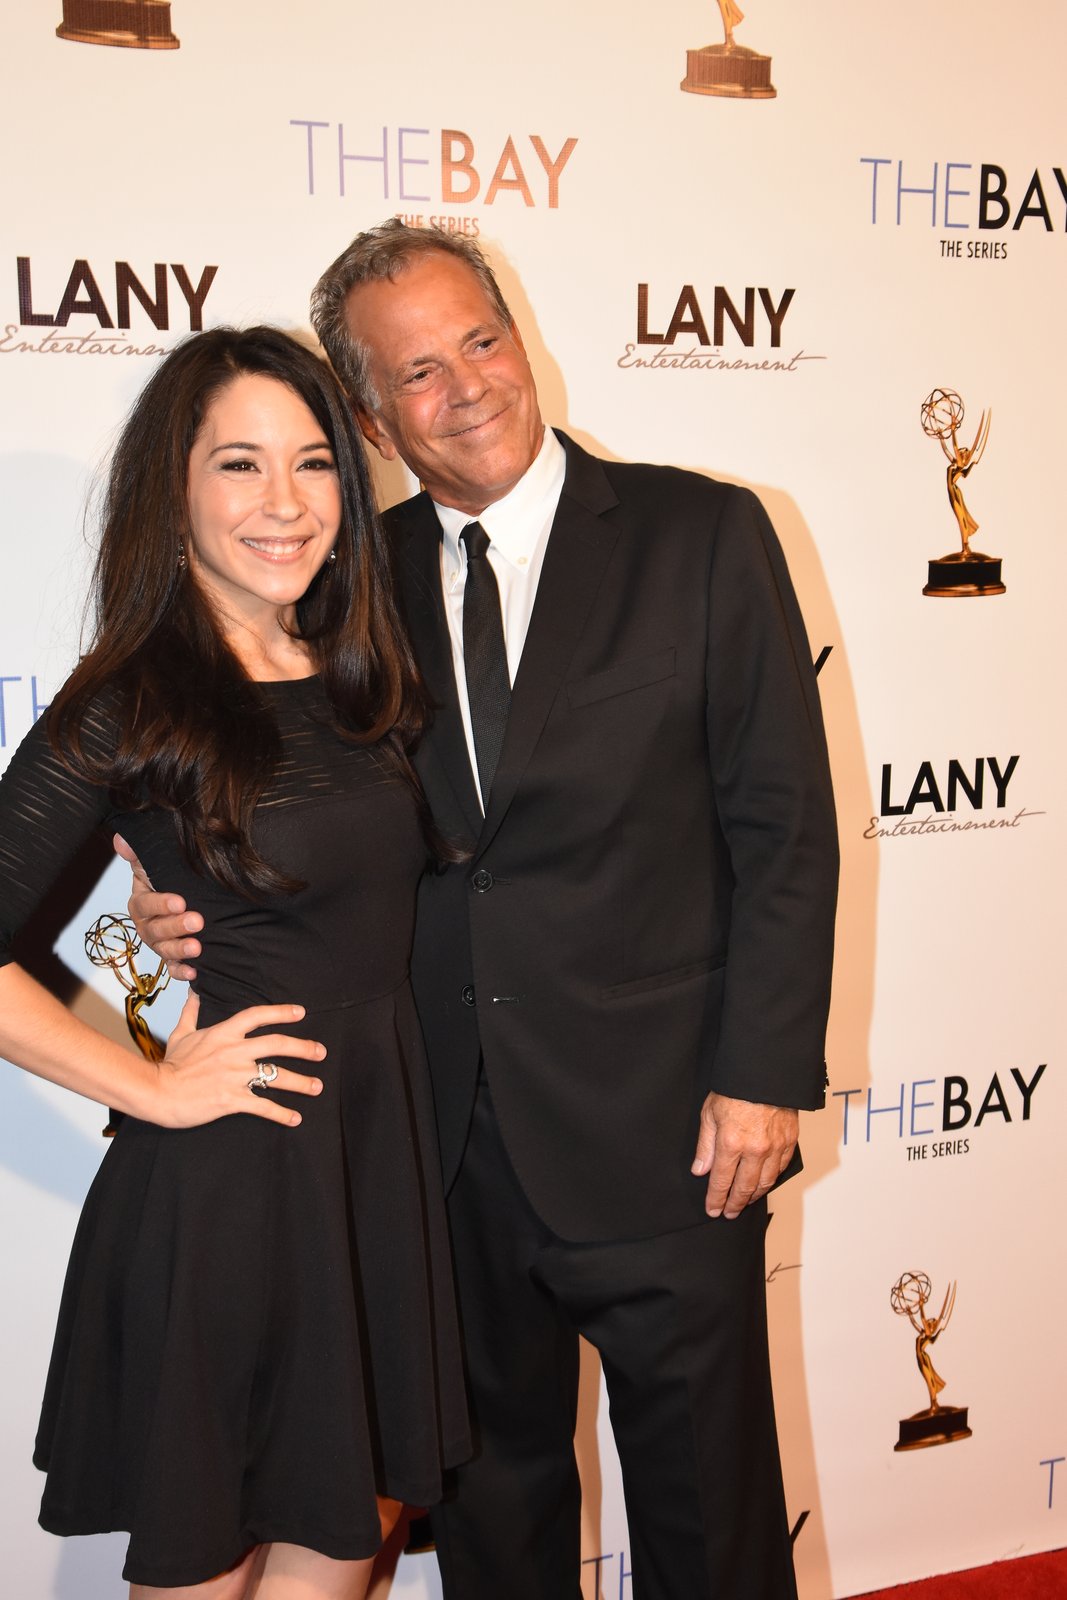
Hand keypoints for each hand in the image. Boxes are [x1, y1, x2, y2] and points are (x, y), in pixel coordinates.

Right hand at [116, 833, 202, 981]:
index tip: (180, 902)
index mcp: (141, 903)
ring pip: (165, 951)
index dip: (161, 904)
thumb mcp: (155, 864)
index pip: (145, 905)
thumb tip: (121, 839)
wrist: (190, 896)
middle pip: (155, 930)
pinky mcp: (174, 959)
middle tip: (197, 921)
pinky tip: (194, 971)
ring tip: (198, 947)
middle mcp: (147, 926)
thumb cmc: (169, 879)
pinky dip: (182, 972)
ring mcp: (160, 944)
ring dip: (180, 950)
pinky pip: (173, 970)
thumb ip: (139, 853)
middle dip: (176, 927)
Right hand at [152, 993, 324, 1128]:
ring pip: (277, 1076)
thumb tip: (195, 992)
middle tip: (321, 1052)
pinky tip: (295, 1118)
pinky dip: (281, 1113)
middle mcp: (234, 1051)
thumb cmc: (169, 1064)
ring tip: (317, 1087)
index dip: (281, 1012)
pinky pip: (263, 1106)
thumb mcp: (181, 1034)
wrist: (157, 1091)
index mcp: (224, 1033)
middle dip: (303, 1048)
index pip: (257, 1016)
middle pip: (278, 1044)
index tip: (301, 1012)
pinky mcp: (232, 1099)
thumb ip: (192, 1012)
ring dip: (301, 1082)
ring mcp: (235, 1076)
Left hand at [691, 1092, 797, 1219]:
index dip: (716, 1199)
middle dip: (735, 1204)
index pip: (722, 1182)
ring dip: (754, 1196)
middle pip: (745, 1188)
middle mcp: (755, 1150)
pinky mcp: (790, 1141)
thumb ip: (705, 1146)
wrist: (764, 1072)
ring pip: (765, 1182)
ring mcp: (775, 1147)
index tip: (712, 1210)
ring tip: (745, 1202)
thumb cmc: (734, 1089)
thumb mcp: (710, 1114)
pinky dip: (772, 1179)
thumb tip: (700, 1171)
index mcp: (731, 1143)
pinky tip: (764, 1182)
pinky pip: (781, 1168)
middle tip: (729, 1213)